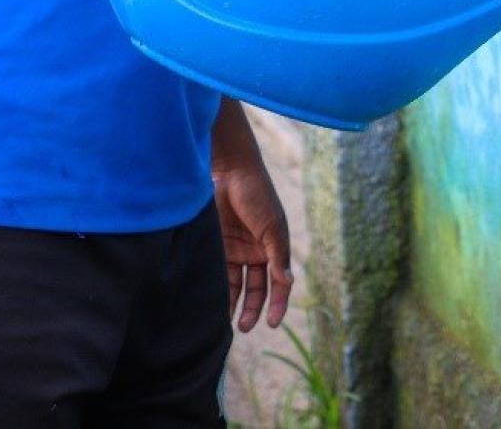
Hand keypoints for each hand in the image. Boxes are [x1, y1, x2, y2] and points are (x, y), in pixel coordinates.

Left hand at [214, 162, 292, 331]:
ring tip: (226, 323)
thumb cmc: (258, 196)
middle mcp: (256, 253)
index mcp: (275, 248)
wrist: (230, 172)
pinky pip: (218, 273)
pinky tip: (213, 303)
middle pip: (256, 288)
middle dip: (252, 309)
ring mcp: (236, 251)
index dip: (277, 303)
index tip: (272, 324)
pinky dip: (217, 288)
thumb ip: (277, 256)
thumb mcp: (271, 227)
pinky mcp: (218, 247)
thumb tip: (287, 282)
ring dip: (233, 303)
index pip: (279, 283)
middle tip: (244, 327)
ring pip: (236, 285)